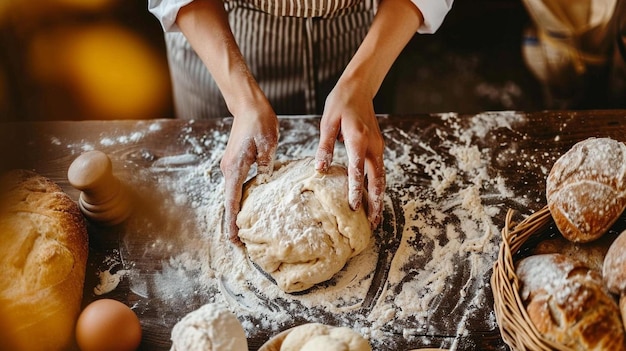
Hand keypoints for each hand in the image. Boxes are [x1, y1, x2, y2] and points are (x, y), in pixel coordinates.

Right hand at [220, 105, 278, 243]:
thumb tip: (266, 185)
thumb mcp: (268, 144)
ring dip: (237, 212)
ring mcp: (230, 166)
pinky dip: (240, 199)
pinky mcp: (235, 163)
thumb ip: (266, 167)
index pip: (232, 202)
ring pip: (233, 195)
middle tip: (241, 245)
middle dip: (233, 223)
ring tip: (244, 232)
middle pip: (230, 202)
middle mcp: (229, 170)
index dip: (232, 223)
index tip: (233, 240)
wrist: (248, 105)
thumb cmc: (259, 122)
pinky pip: (237, 186)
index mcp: (235, 168)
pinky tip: (249, 208)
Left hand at [315, 80, 385, 228]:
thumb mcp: (327, 122)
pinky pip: (379, 170)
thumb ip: (325, 146)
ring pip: (381, 177)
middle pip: (377, 179)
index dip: (357, 190)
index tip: (354, 207)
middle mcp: (372, 145)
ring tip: (377, 216)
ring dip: (379, 197)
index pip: (358, 170)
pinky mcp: (377, 146)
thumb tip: (320, 169)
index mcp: (358, 139)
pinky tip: (375, 197)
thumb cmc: (340, 103)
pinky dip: (378, 186)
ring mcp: (378, 146)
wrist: (359, 88)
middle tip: (374, 222)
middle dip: (376, 201)